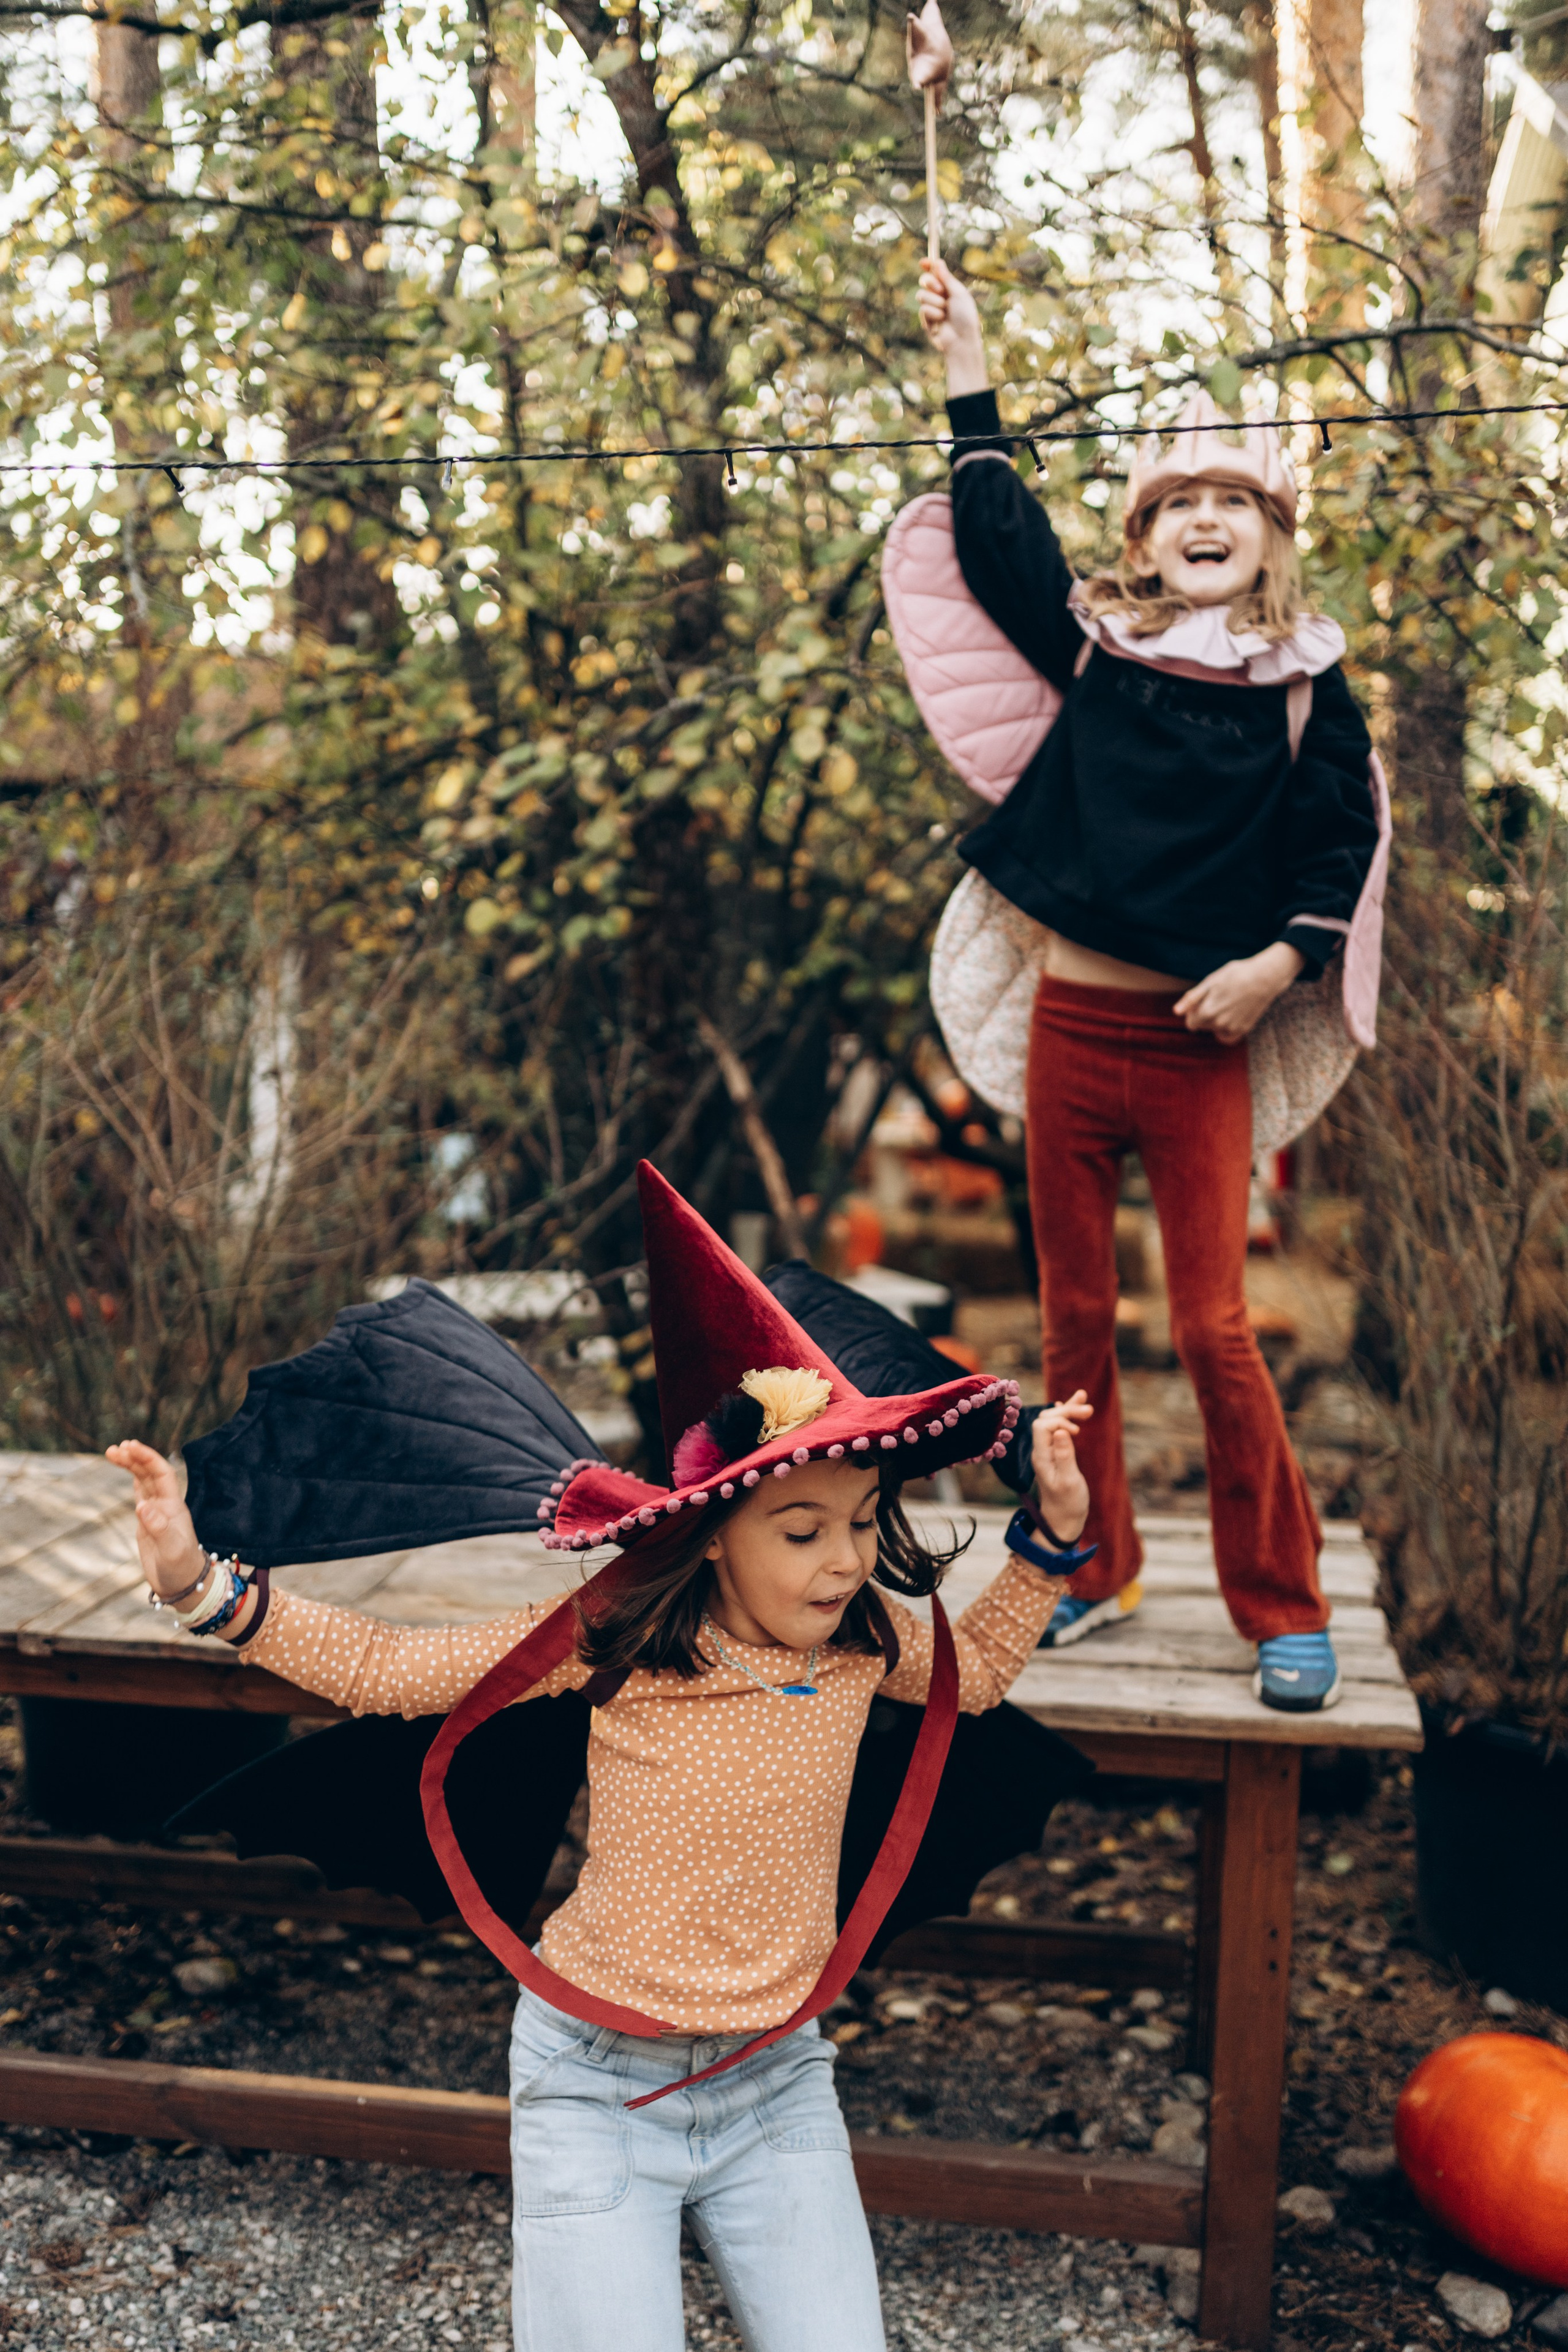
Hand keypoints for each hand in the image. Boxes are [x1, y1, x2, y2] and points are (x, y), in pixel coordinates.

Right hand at [105, 1438, 205, 1600]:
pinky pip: (140, 1493)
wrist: (183, 1584)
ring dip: (131, 1465)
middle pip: (150, 1473)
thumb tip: (142, 1507)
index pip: (161, 1474)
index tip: (130, 1446)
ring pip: (143, 1481)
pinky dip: (133, 1479)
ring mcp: (156, 1512)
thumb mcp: (171, 1550)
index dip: (147, 1458)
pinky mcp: (147, 1521)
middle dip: (135, 1458)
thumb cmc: (181, 1568)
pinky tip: (127, 1469)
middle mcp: (165, 1505)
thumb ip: (159, 1528)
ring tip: (113, 1451)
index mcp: (173, 1507)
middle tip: (115, 1448)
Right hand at [918, 259, 988, 397]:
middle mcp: (940, 297)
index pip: (935, 274)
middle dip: (930, 282)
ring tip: (945, 311)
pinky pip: (923, 309)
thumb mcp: (958, 293)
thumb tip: (938, 262)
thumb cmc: (965, 317)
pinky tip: (941, 321)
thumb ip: (946, 278)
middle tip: (940, 290)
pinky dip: (933, 314)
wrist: (961, 340)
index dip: (929, 266)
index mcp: (949, 288)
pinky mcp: (926, 320)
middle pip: (925, 281)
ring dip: (934, 301)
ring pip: (921, 295)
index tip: (923, 261)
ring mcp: (932, 308)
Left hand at [1029, 1389, 1091, 1544]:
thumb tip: (1060, 1430)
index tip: (1077, 1433)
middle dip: (1066, 1411)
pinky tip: (1070, 1405)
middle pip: (1047, 1419)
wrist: (1063, 1520)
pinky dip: (1066, 1417)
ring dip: (1068, 1409)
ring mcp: (1048, 1451)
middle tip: (1089, 1410)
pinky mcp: (1056, 1454)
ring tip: (1083, 1397)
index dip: (1059, 1421)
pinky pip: (1058, 1429)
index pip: (1042, 1425)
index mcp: (1041, 1457)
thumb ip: (1065, 1455)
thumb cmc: (1068, 1504)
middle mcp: (1041, 1451)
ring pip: (1053, 1422)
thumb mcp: (1069, 1481)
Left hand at [1173, 942, 1303, 1045]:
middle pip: (1203, 1026)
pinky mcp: (1243, 1030)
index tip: (1204, 1000)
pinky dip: (1226, 1030)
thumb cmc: (1235, 975)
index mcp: (1206, 1013)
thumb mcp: (1210, 982)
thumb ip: (1191, 999)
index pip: (1191, 1023)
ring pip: (1215, 1030)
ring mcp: (1232, 1029)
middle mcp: (1218, 1025)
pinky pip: (1227, 1037)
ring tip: (1228, 1003)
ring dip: (1217, 1021)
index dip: (1194, 1011)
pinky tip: (1232, 1016)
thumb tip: (1176, 1012)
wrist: (1264, 978)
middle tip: (1219, 997)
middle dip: (1206, 1014)